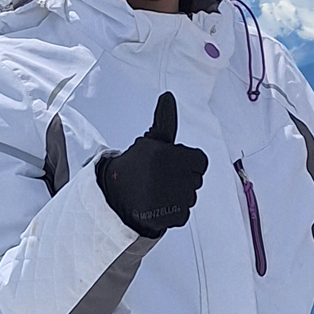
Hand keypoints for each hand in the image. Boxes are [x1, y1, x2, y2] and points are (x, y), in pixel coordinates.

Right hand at [96, 92, 208, 236]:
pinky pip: (183, 214)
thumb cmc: (136, 166)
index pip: (200, 161)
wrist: (113, 195)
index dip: (188, 162)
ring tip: (157, 192)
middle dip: (183, 179)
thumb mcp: (151, 141)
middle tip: (160, 178)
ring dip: (178, 196)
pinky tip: (157, 205)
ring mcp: (167, 199)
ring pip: (190, 197)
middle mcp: (167, 177)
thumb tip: (168, 96)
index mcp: (166, 155)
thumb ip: (165, 120)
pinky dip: (173, 212)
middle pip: (196, 179)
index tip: (172, 164)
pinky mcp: (165, 217)